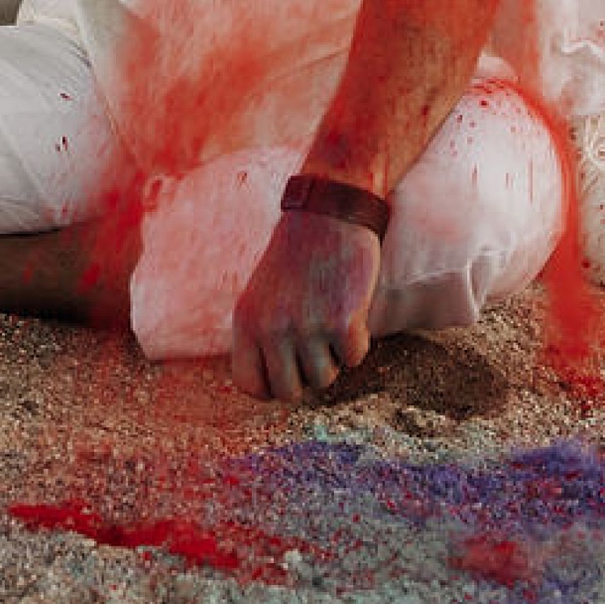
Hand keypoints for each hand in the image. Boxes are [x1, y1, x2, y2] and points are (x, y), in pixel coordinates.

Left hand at [229, 204, 380, 403]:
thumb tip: (275, 387)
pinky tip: (352, 308)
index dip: (272, 386)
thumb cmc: (299, 254)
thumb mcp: (262, 293)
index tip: (289, 371)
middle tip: (316, 347)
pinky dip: (358, 339)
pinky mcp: (343, 321)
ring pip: (323, 378)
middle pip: (289, 392)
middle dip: (306, 375)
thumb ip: (262, 335)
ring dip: (333, 355)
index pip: (250, 385)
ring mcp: (307, 327)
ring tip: (331, 317)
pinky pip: (354, 358)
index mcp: (246, 321)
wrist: (330, 211)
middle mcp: (271, 328)